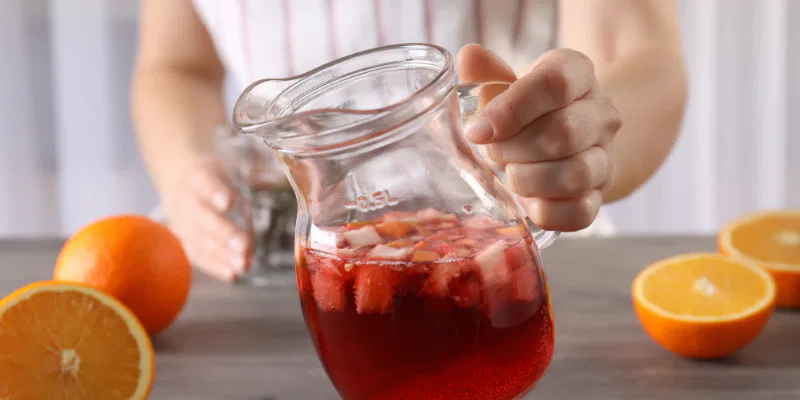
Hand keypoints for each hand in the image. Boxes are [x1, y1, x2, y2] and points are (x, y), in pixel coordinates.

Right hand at [161, 155, 251, 280]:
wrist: (181, 182)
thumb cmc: (215, 182)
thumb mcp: (228, 178)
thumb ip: (240, 208)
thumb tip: (248, 247)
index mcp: (198, 175)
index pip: (205, 181)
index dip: (216, 192)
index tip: (227, 203)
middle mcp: (185, 197)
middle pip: (201, 215)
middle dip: (223, 232)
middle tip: (243, 245)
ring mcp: (179, 219)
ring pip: (198, 238)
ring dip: (221, 254)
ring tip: (242, 265)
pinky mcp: (181, 238)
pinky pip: (195, 253)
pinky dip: (214, 265)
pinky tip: (232, 274)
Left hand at [457, 44, 621, 231]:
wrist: (574, 141)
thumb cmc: (530, 112)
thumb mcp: (509, 86)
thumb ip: (487, 76)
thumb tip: (469, 56)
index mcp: (577, 74)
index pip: (555, 84)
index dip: (512, 109)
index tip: (477, 131)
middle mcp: (601, 113)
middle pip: (563, 133)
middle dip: (513, 149)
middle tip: (492, 153)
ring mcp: (605, 156)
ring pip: (575, 174)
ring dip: (528, 180)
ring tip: (510, 175)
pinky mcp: (601, 196)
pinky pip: (580, 212)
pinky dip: (546, 212)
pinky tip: (526, 203)